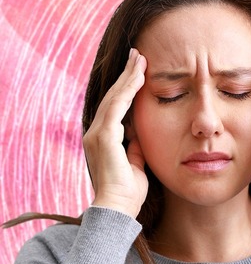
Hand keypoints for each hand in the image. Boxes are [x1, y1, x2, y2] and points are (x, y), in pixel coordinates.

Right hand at [84, 48, 147, 216]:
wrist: (118, 208)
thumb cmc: (128, 191)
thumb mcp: (136, 162)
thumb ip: (136, 146)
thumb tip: (141, 134)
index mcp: (104, 138)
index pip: (116, 106)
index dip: (127, 87)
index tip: (139, 70)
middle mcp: (96, 132)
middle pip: (113, 96)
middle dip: (126, 75)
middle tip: (138, 55)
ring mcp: (97, 134)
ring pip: (115, 98)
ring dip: (128, 77)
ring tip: (139, 59)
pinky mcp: (104, 137)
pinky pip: (116, 108)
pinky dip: (127, 91)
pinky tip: (138, 77)